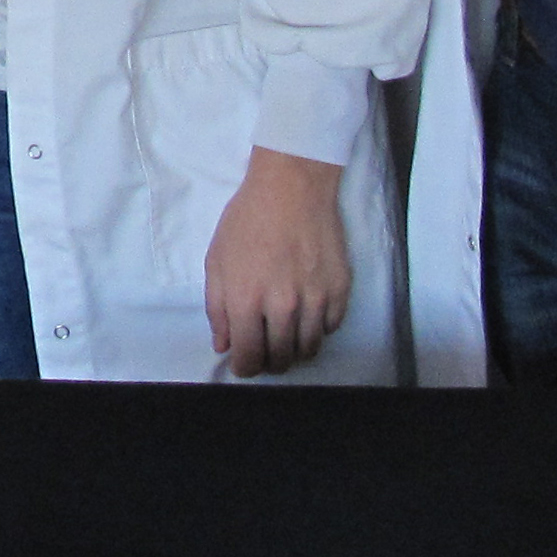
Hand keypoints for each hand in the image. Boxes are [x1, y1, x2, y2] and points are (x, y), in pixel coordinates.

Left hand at [203, 147, 350, 376]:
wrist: (291, 188)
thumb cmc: (247, 221)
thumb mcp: (216, 261)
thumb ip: (217, 308)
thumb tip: (224, 344)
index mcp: (247, 301)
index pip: (249, 357)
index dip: (245, 368)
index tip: (244, 364)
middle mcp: (283, 307)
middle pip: (281, 358)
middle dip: (270, 361)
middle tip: (265, 351)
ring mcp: (316, 300)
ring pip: (309, 349)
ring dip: (295, 350)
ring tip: (287, 338)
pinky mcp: (340, 290)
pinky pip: (330, 328)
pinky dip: (318, 329)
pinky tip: (308, 315)